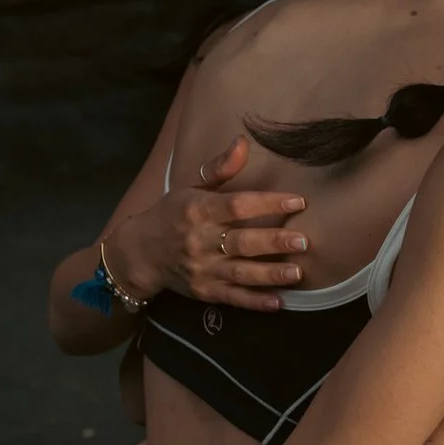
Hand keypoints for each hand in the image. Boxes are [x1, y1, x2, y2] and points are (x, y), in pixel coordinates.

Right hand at [106, 134, 311, 309]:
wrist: (140, 253)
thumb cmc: (172, 214)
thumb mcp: (190, 186)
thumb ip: (219, 167)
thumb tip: (243, 142)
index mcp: (198, 210)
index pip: (237, 205)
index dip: (268, 202)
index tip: (298, 201)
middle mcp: (199, 241)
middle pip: (241, 242)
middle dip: (273, 242)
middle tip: (303, 241)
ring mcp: (201, 269)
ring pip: (240, 273)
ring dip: (270, 274)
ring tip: (297, 272)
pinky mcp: (204, 291)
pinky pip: (232, 298)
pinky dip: (255, 302)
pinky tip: (279, 302)